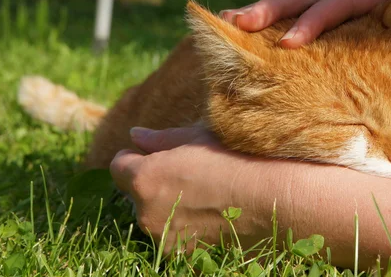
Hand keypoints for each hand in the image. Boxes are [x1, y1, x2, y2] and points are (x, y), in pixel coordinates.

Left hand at [109, 127, 277, 252]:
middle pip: (135, 192)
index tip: (158, 153)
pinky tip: (212, 211)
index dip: (135, 156)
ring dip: (166, 204)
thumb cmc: (236, 160)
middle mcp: (146, 213)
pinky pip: (172, 234)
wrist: (273, 201)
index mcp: (144, 179)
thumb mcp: (197, 138)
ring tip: (204, 192)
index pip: (118, 165)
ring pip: (154, 215)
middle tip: (187, 171)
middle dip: (151, 181)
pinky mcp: (183, 254)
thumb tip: (134, 135)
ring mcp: (164, 238)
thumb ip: (159, 139)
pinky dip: (183, 224)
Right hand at [221, 0, 390, 187]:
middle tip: (243, 23)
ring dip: (267, 15)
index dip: (315, 16)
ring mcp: (344, 24)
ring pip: (299, 8)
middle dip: (276, 8)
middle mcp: (361, 4)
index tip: (291, 42)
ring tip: (234, 25)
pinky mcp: (334, 46)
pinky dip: (273, 34)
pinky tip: (249, 41)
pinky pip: (299, 34)